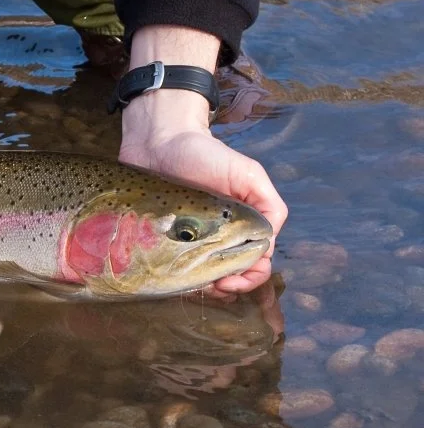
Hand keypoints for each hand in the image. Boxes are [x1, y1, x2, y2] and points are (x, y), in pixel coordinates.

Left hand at [119, 26, 287, 298]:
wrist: (157, 141)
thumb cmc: (204, 154)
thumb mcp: (248, 175)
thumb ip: (269, 206)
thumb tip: (268, 244)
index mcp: (241, 226)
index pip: (255, 264)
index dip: (250, 277)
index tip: (232, 280)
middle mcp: (216, 237)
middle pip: (229, 276)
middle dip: (226, 286)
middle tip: (213, 285)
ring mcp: (186, 240)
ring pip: (199, 277)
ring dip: (201, 286)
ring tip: (192, 282)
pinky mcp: (158, 239)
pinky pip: (168, 267)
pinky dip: (173, 276)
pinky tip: (171, 276)